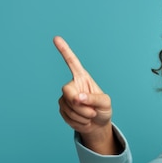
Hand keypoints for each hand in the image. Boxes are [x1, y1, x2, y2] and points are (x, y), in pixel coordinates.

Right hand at [55, 36, 116, 152]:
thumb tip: (78, 98)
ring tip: (90, 115)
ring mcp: (65, 97)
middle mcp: (72, 85)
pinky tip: (84, 120)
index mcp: (83, 78)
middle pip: (66, 91)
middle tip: (91, 111)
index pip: (72, 62)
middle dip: (78, 104)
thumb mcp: (105, 103)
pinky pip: (67, 117)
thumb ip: (94, 99)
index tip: (56, 38)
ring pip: (68, 107)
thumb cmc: (103, 109)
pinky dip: (78, 122)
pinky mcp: (62, 108)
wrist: (98, 124)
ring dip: (82, 115)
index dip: (64, 50)